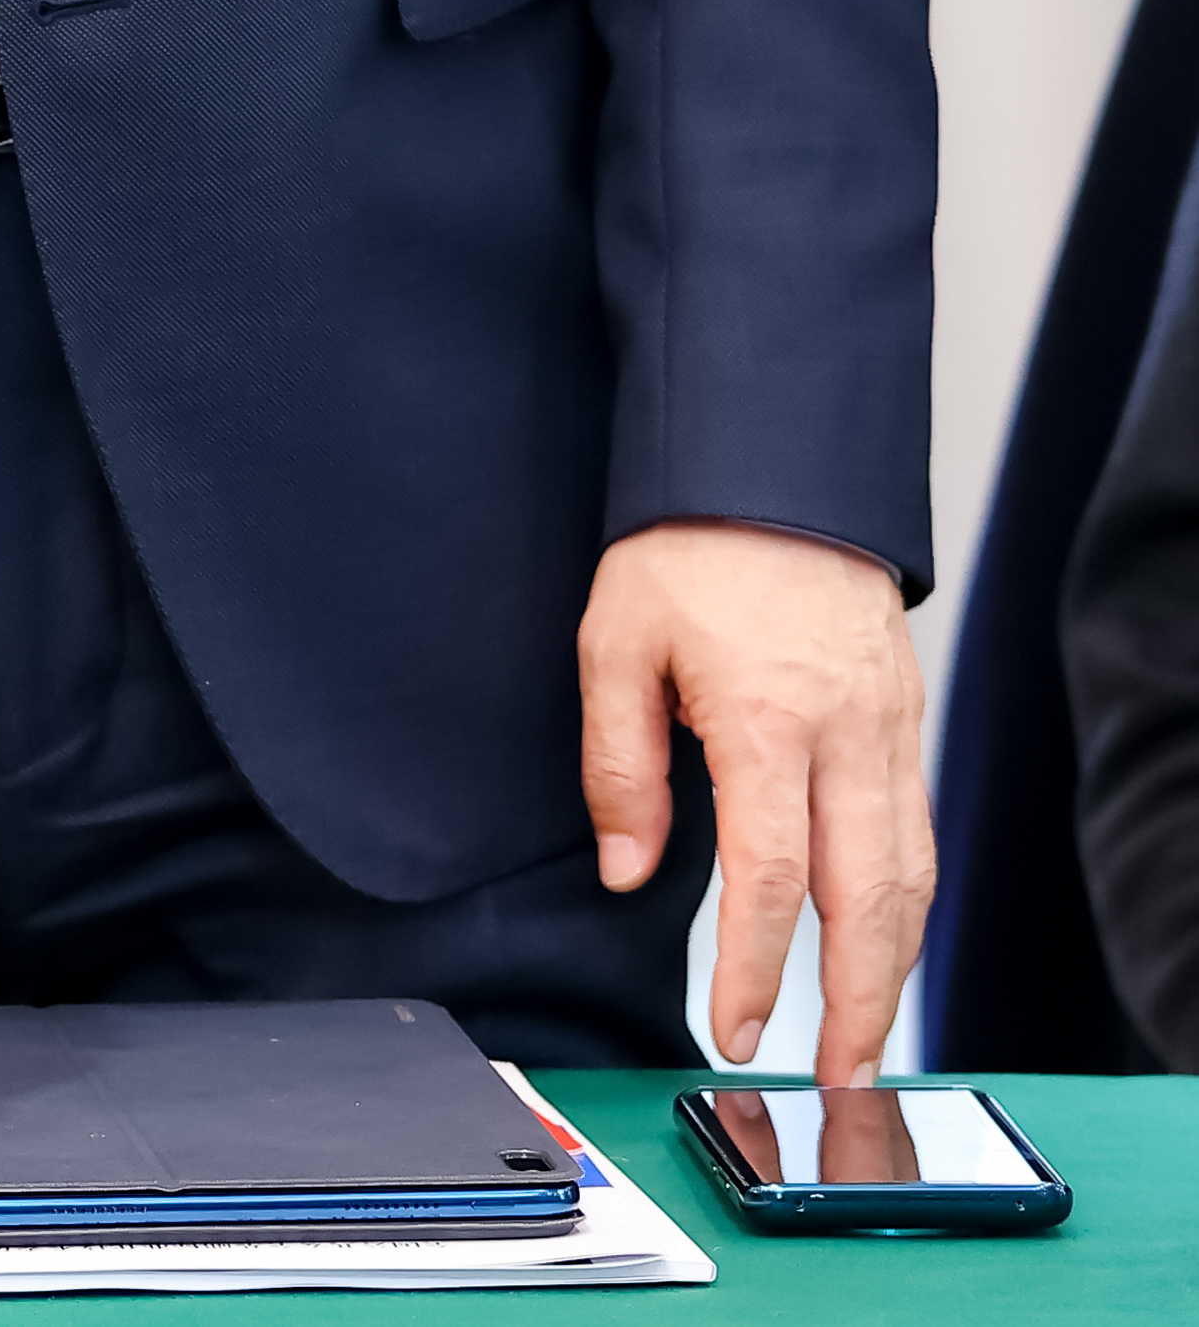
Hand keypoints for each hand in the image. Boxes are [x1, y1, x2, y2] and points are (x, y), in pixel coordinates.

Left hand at [578, 520, 932, 1084]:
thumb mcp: (618, 638)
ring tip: (861, 1033)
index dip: (754, 966)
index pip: (772, 876)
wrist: (771, 458)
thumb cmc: (686, 544)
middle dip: (854, 1002)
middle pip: (868, 898)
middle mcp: (845, 731)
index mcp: (768, 717)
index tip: (733, 1028)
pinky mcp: (905, 711)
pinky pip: (918, 826)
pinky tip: (882, 936)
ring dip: (893, 964)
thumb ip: (621, 764)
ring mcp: (889, 723)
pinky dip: (908, 899)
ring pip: (910, 872)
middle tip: (832, 1077)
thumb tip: (629, 873)